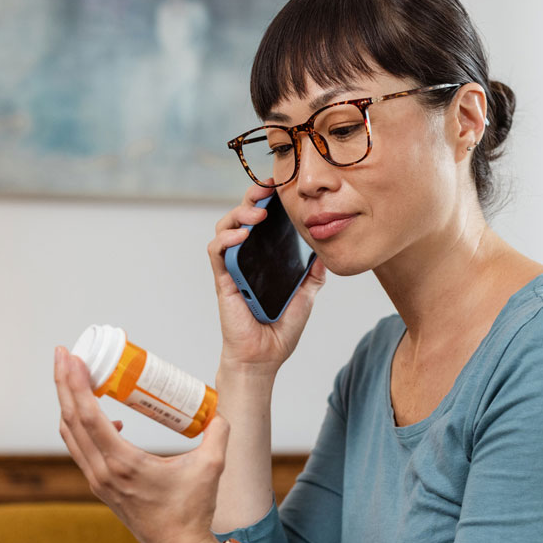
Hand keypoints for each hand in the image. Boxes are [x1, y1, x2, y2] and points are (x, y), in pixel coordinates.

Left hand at [53, 346, 226, 542]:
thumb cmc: (192, 511)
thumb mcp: (211, 467)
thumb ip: (217, 434)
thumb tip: (219, 411)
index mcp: (123, 464)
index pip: (90, 417)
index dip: (77, 384)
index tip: (72, 358)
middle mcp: (103, 471)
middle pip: (71, 420)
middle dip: (64, 383)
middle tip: (63, 353)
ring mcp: (99, 480)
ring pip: (71, 434)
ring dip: (69, 402)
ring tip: (72, 375)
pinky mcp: (102, 485)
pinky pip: (81, 448)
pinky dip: (82, 425)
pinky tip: (105, 418)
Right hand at [208, 185, 326, 375]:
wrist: (265, 357)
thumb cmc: (280, 329)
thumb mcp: (305, 295)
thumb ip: (313, 273)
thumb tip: (325, 251)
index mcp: (264, 258)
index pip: (262, 221)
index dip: (267, 199)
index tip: (279, 185)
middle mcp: (246, 258)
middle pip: (241, 216)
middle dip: (252, 196)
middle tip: (267, 188)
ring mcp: (232, 268)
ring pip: (225, 228)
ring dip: (239, 214)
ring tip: (258, 212)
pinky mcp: (223, 281)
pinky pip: (217, 253)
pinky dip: (226, 239)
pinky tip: (240, 235)